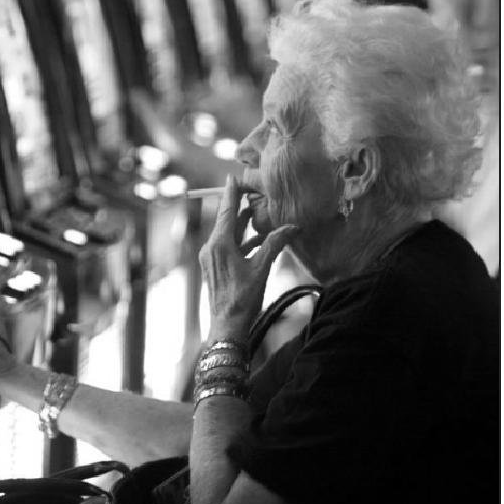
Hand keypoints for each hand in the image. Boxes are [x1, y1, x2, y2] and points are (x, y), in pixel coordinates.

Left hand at [198, 175, 298, 340]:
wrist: (227, 326)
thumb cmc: (242, 298)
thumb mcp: (261, 268)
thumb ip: (275, 244)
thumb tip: (293, 227)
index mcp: (219, 244)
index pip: (227, 211)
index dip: (231, 193)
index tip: (232, 178)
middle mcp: (210, 247)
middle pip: (226, 220)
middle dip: (238, 206)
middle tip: (248, 191)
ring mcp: (210, 258)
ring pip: (228, 234)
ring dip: (242, 224)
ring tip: (255, 212)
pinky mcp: (214, 267)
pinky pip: (228, 246)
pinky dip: (241, 240)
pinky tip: (256, 239)